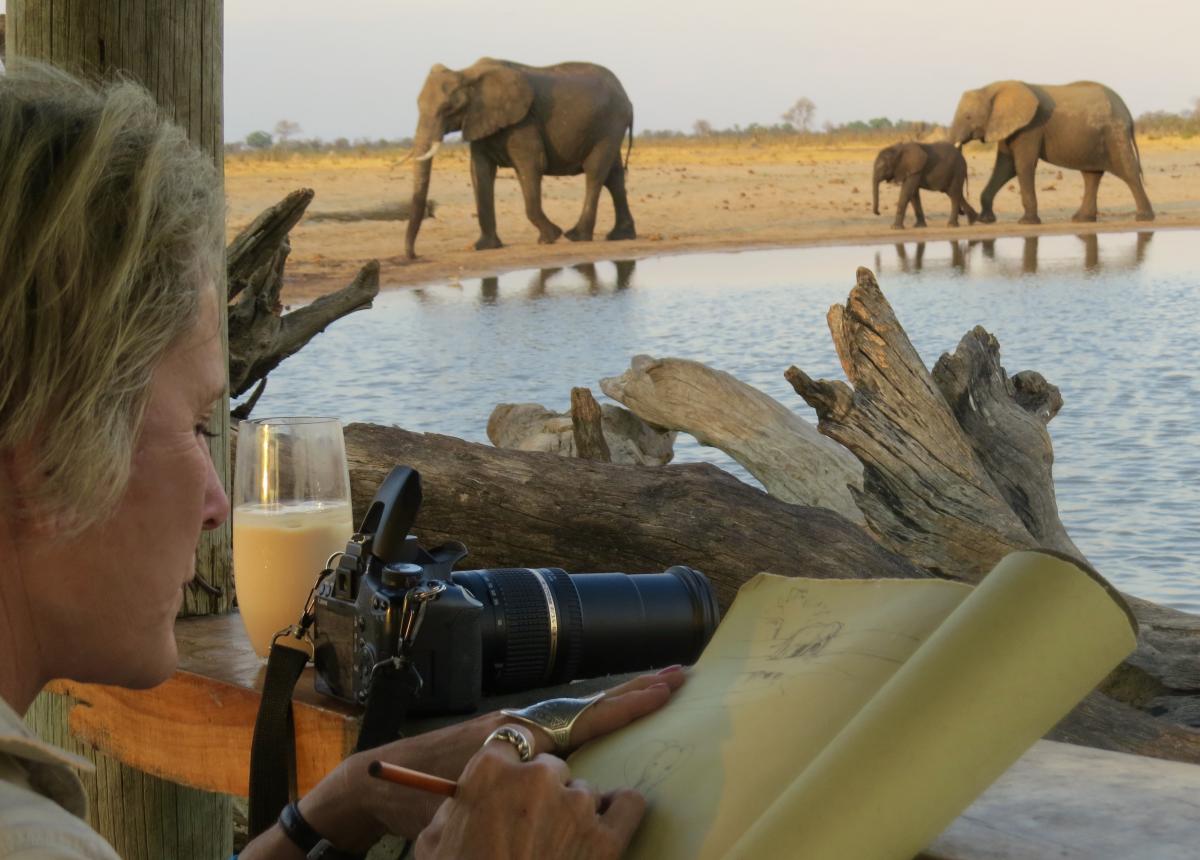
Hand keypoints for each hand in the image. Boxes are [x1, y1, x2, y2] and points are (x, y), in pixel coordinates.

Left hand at [262, 667, 685, 851]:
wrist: (373, 781)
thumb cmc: (412, 791)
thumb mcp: (463, 790)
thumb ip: (503, 783)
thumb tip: (553, 780)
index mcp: (515, 732)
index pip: (584, 714)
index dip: (627, 703)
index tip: (665, 685)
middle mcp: (520, 724)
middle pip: (589, 704)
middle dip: (634, 692)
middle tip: (680, 674)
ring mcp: (515, 731)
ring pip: (578, 714)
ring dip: (616, 704)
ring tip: (656, 692)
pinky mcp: (507, 741)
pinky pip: (561, 728)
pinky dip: (591, 721)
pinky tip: (609, 724)